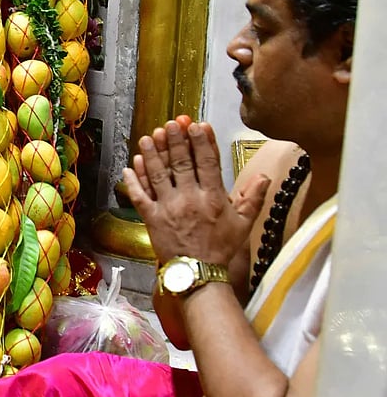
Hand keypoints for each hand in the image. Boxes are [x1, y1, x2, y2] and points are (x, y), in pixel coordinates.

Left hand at [122, 121, 270, 264]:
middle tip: (170, 123)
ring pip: (158, 175)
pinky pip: (140, 195)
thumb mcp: (244, 224)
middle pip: (181, 163)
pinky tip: (131, 164)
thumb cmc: (221, 247)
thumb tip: (264, 176)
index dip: (202, 142)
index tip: (197, 125)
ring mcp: (168, 208)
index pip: (207, 162)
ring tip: (149, 136)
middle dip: (175, 141)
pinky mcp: (151, 218)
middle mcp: (190, 199)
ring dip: (152, 154)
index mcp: (213, 198)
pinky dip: (134, 180)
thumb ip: (253, 198)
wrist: (198, 273)